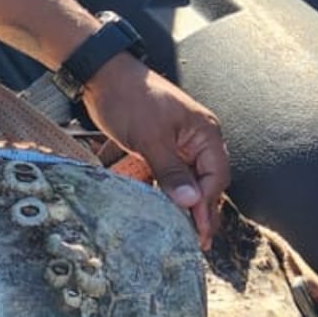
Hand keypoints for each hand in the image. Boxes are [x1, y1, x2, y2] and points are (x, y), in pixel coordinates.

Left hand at [82, 61, 227, 247]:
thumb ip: (171, 170)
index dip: (207, 205)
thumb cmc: (130, 98)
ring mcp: (179, 144)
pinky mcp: (160, 147)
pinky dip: (167, 192)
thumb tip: (191, 202)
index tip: (199, 230)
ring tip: (183, 233)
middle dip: (202, 211)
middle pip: (206, 182)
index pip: (215, 177)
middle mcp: (197, 139)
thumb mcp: (150, 137)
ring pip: (189, 181)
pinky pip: (171, 175)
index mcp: (205, 133)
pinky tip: (164, 211)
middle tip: (196, 241)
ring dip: (185, 205)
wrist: (103, 75)